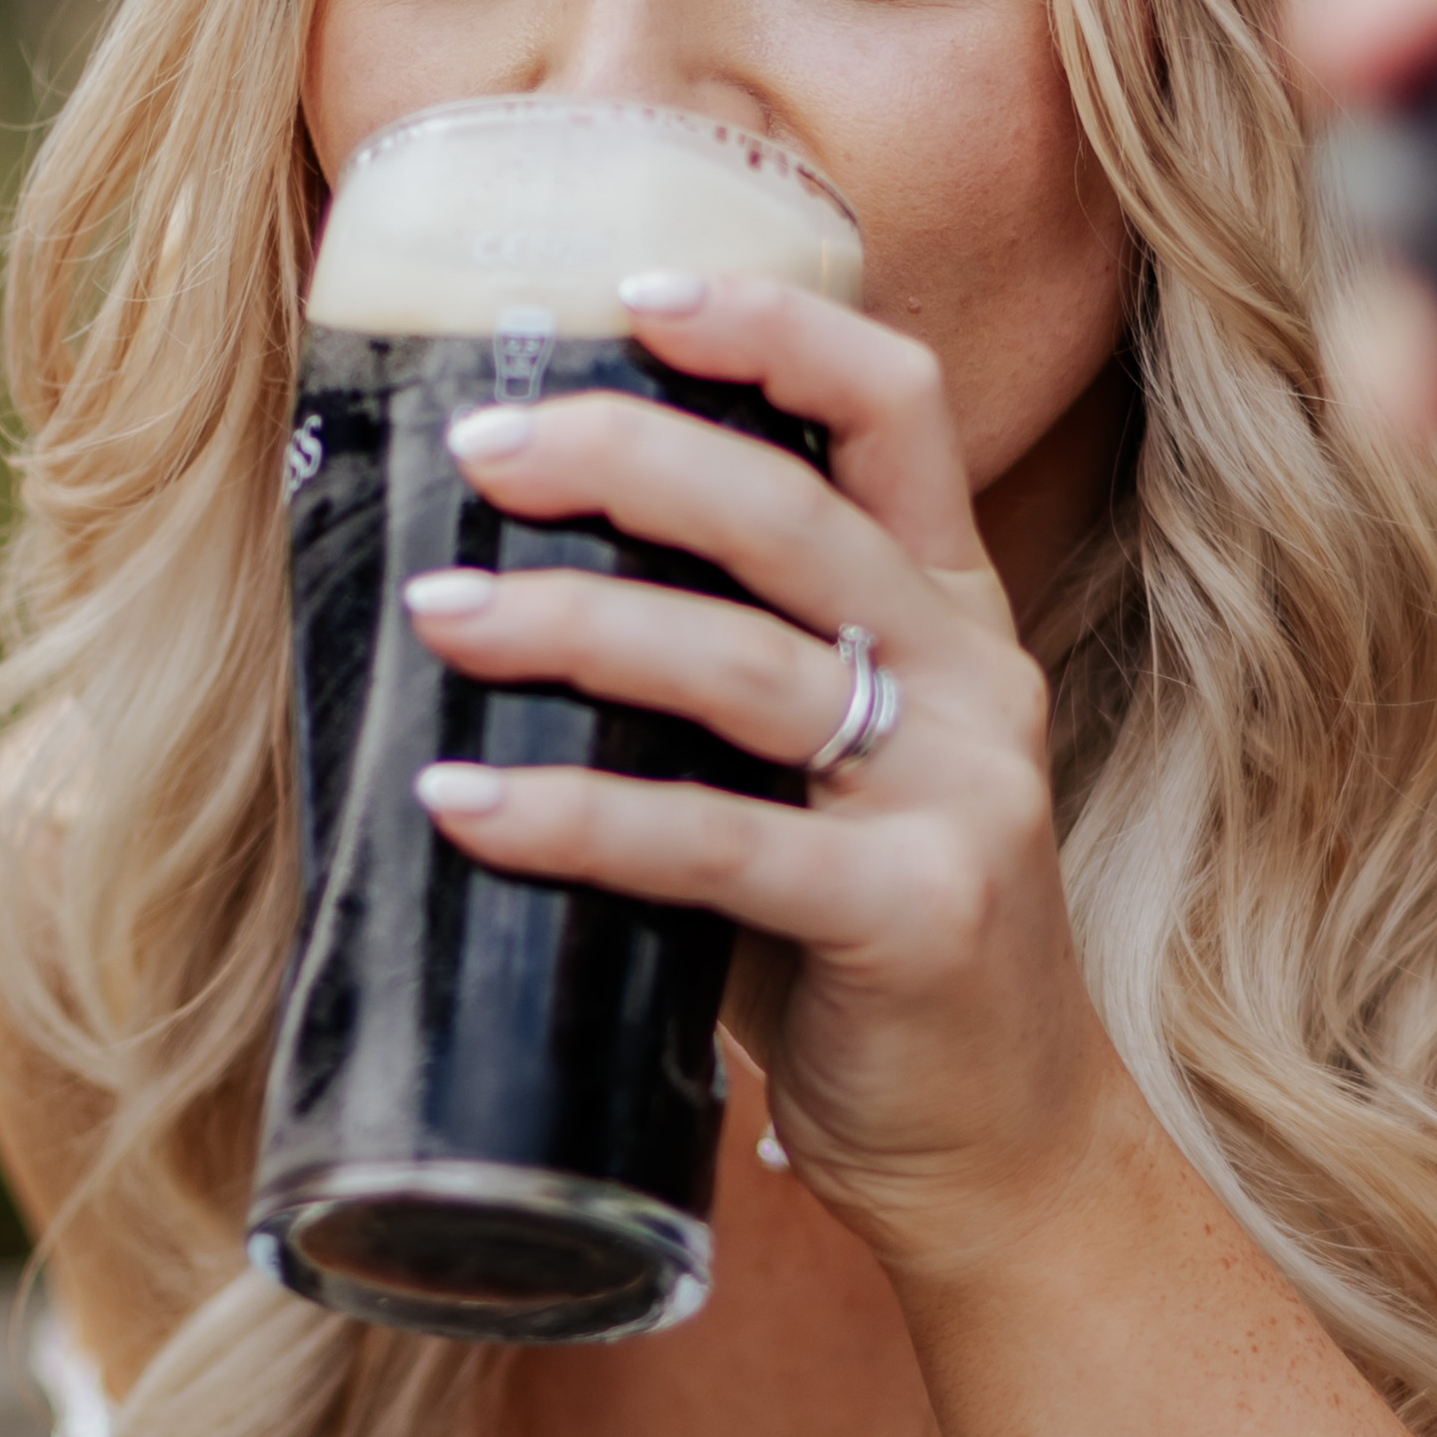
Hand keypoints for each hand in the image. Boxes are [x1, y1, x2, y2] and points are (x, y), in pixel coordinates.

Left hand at [406, 273, 1140, 1282]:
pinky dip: (576, 820)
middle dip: (626, 454)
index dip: (771, 324)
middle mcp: (969, 678)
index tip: (631, 290)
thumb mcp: (810, 774)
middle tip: (483, 445)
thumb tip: (484, 580)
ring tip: (439, 611)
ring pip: (746, 664)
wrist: (997, 1147)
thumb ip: (712, 676)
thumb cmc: (860, 943)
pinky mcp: (917, 917)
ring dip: (574, 622)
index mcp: (949, 611)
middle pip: (795, 511)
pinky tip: (463, 805)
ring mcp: (958, 795)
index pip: (895, 402)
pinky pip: (719, 845)